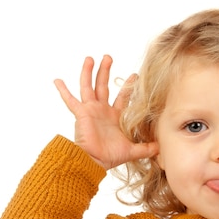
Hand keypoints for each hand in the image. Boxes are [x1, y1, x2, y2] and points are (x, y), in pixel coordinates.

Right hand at [54, 55, 157, 169]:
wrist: (94, 161)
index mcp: (114, 117)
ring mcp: (90, 110)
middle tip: (108, 57)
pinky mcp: (81, 114)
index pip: (123, 97)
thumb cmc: (110, 156)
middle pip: (103, 86)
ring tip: (90, 58)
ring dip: (89, 72)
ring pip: (89, 87)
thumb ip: (147, 148)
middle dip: (105, 71)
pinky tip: (57, 80)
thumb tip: (161, 148)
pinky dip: (63, 91)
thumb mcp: (133, 150)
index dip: (128, 87)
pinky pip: (70, 100)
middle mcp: (102, 110)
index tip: (135, 75)